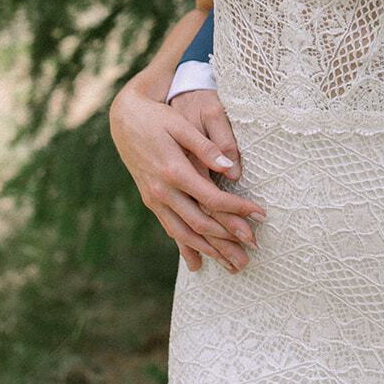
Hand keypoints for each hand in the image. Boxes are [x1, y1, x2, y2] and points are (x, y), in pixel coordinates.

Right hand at [110, 77, 262, 272]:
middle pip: (200, 224)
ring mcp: (154, 199)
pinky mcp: (151, 201)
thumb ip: (206, 148)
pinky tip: (198, 264)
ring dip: (210, 251)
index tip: (259, 214)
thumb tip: (231, 168)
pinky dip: (186, 247)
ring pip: (184, 233)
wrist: (123, 119)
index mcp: (173, 171)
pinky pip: (170, 229)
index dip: (237, 209)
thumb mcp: (182, 126)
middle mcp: (162, 191)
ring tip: (233, 264)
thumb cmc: (157, 118)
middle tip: (253, 249)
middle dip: (228, 239)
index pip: (212, 199)